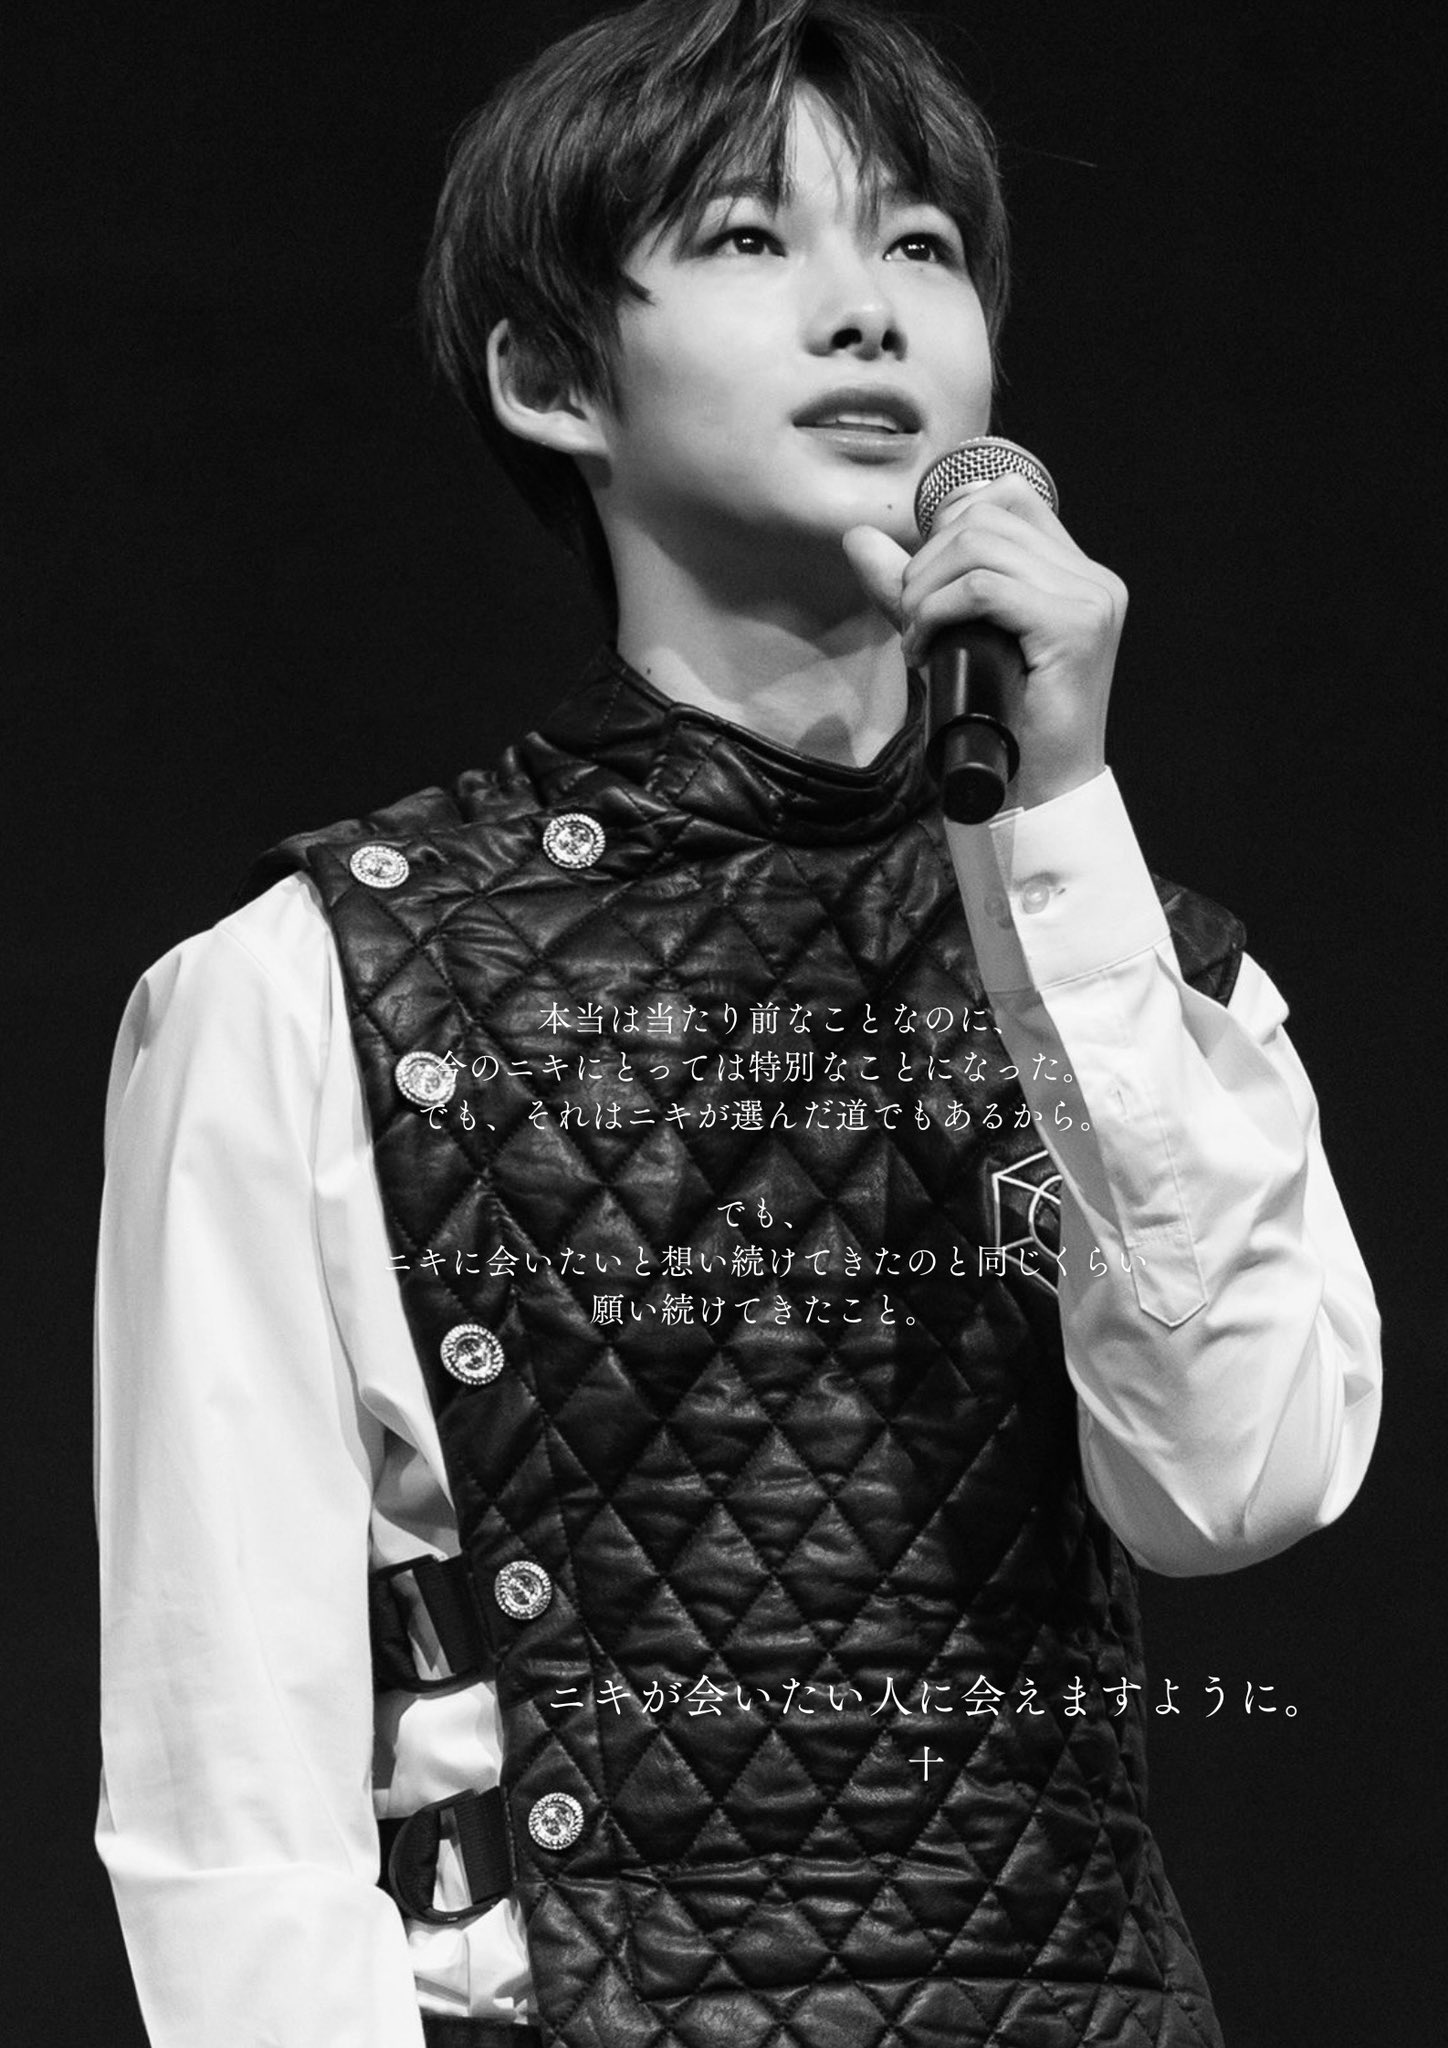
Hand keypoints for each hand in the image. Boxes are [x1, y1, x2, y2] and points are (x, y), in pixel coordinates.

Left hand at [843, 474, 1126, 808]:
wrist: (1038, 795)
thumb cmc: (1000, 728)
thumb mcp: (951, 641)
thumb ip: (912, 589)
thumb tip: (859, 538)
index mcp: (1076, 574)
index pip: (1010, 496)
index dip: (949, 521)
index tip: (925, 581)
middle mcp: (1093, 578)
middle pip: (986, 517)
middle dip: (927, 562)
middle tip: (912, 619)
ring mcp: (1090, 600)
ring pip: (981, 547)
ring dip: (926, 590)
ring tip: (917, 637)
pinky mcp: (1074, 629)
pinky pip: (986, 589)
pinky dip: (938, 612)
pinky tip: (925, 649)